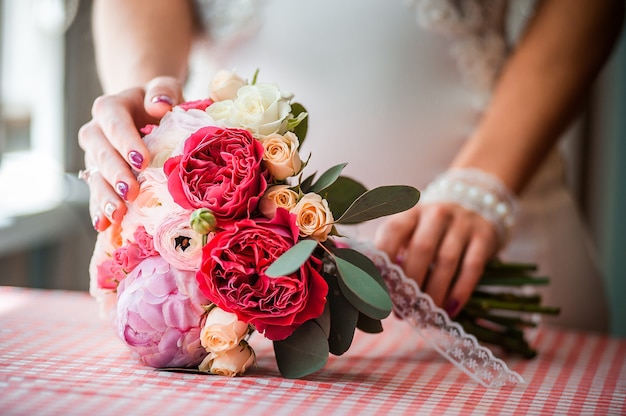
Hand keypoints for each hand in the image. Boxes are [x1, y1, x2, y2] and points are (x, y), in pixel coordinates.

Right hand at [78, 76, 183, 231]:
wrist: (147, 111)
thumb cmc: (160, 101)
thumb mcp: (164, 89)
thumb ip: (163, 91)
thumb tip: (160, 105)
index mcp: (110, 107)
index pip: (114, 122)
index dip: (126, 142)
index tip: (142, 161)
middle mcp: (96, 132)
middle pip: (101, 153)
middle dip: (116, 174)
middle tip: (132, 192)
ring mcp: (95, 157)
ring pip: (95, 177)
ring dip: (105, 197)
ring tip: (117, 215)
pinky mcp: (99, 177)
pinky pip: (96, 194)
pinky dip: (100, 210)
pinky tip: (104, 226)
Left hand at [375, 202, 499, 316]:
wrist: (475, 204)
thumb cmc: (431, 229)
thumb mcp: (411, 232)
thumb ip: (395, 253)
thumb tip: (378, 290)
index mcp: (411, 212)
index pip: (393, 231)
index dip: (384, 258)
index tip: (379, 285)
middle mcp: (437, 213)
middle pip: (421, 249)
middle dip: (410, 283)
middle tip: (402, 309)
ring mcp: (463, 223)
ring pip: (446, 261)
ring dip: (433, 293)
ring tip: (423, 315)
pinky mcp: (484, 237)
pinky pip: (471, 268)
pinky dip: (459, 292)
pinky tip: (449, 310)